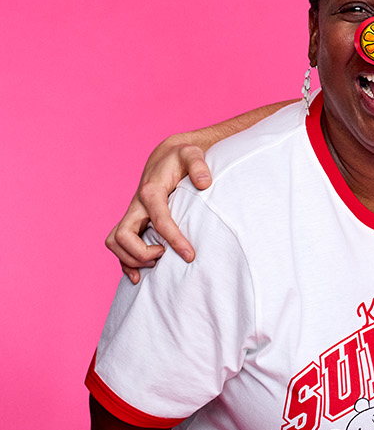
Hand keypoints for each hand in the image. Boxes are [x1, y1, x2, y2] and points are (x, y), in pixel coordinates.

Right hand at [105, 134, 212, 282]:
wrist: (167, 156)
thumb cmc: (182, 158)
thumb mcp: (192, 154)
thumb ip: (199, 165)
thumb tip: (204, 183)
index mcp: (151, 191)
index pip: (159, 220)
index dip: (174, 239)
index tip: (190, 255)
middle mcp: (136, 204)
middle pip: (122, 236)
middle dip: (141, 253)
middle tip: (165, 256)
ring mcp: (132, 214)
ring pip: (114, 242)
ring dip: (130, 259)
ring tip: (156, 263)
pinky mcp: (132, 221)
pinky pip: (117, 245)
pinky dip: (124, 261)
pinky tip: (138, 275)